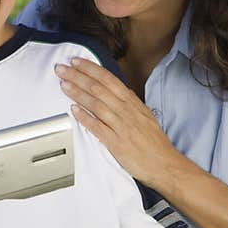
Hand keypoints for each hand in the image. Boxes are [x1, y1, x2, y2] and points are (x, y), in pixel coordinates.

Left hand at [54, 57, 178, 188]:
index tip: (76, 61)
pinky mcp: (117, 143)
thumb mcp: (145, 116)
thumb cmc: (155, 144)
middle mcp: (127, 112)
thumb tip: (120, 89)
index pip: (109, 79)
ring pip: (97, 104)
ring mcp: (122, 126)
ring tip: (63, 84)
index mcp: (133, 104)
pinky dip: (85, 118)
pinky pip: (98, 127)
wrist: (166, 165)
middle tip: (62, 68)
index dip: (91, 69)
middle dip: (78, 76)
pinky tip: (74, 110)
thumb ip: (130, 103)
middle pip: (99, 88)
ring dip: (78, 93)